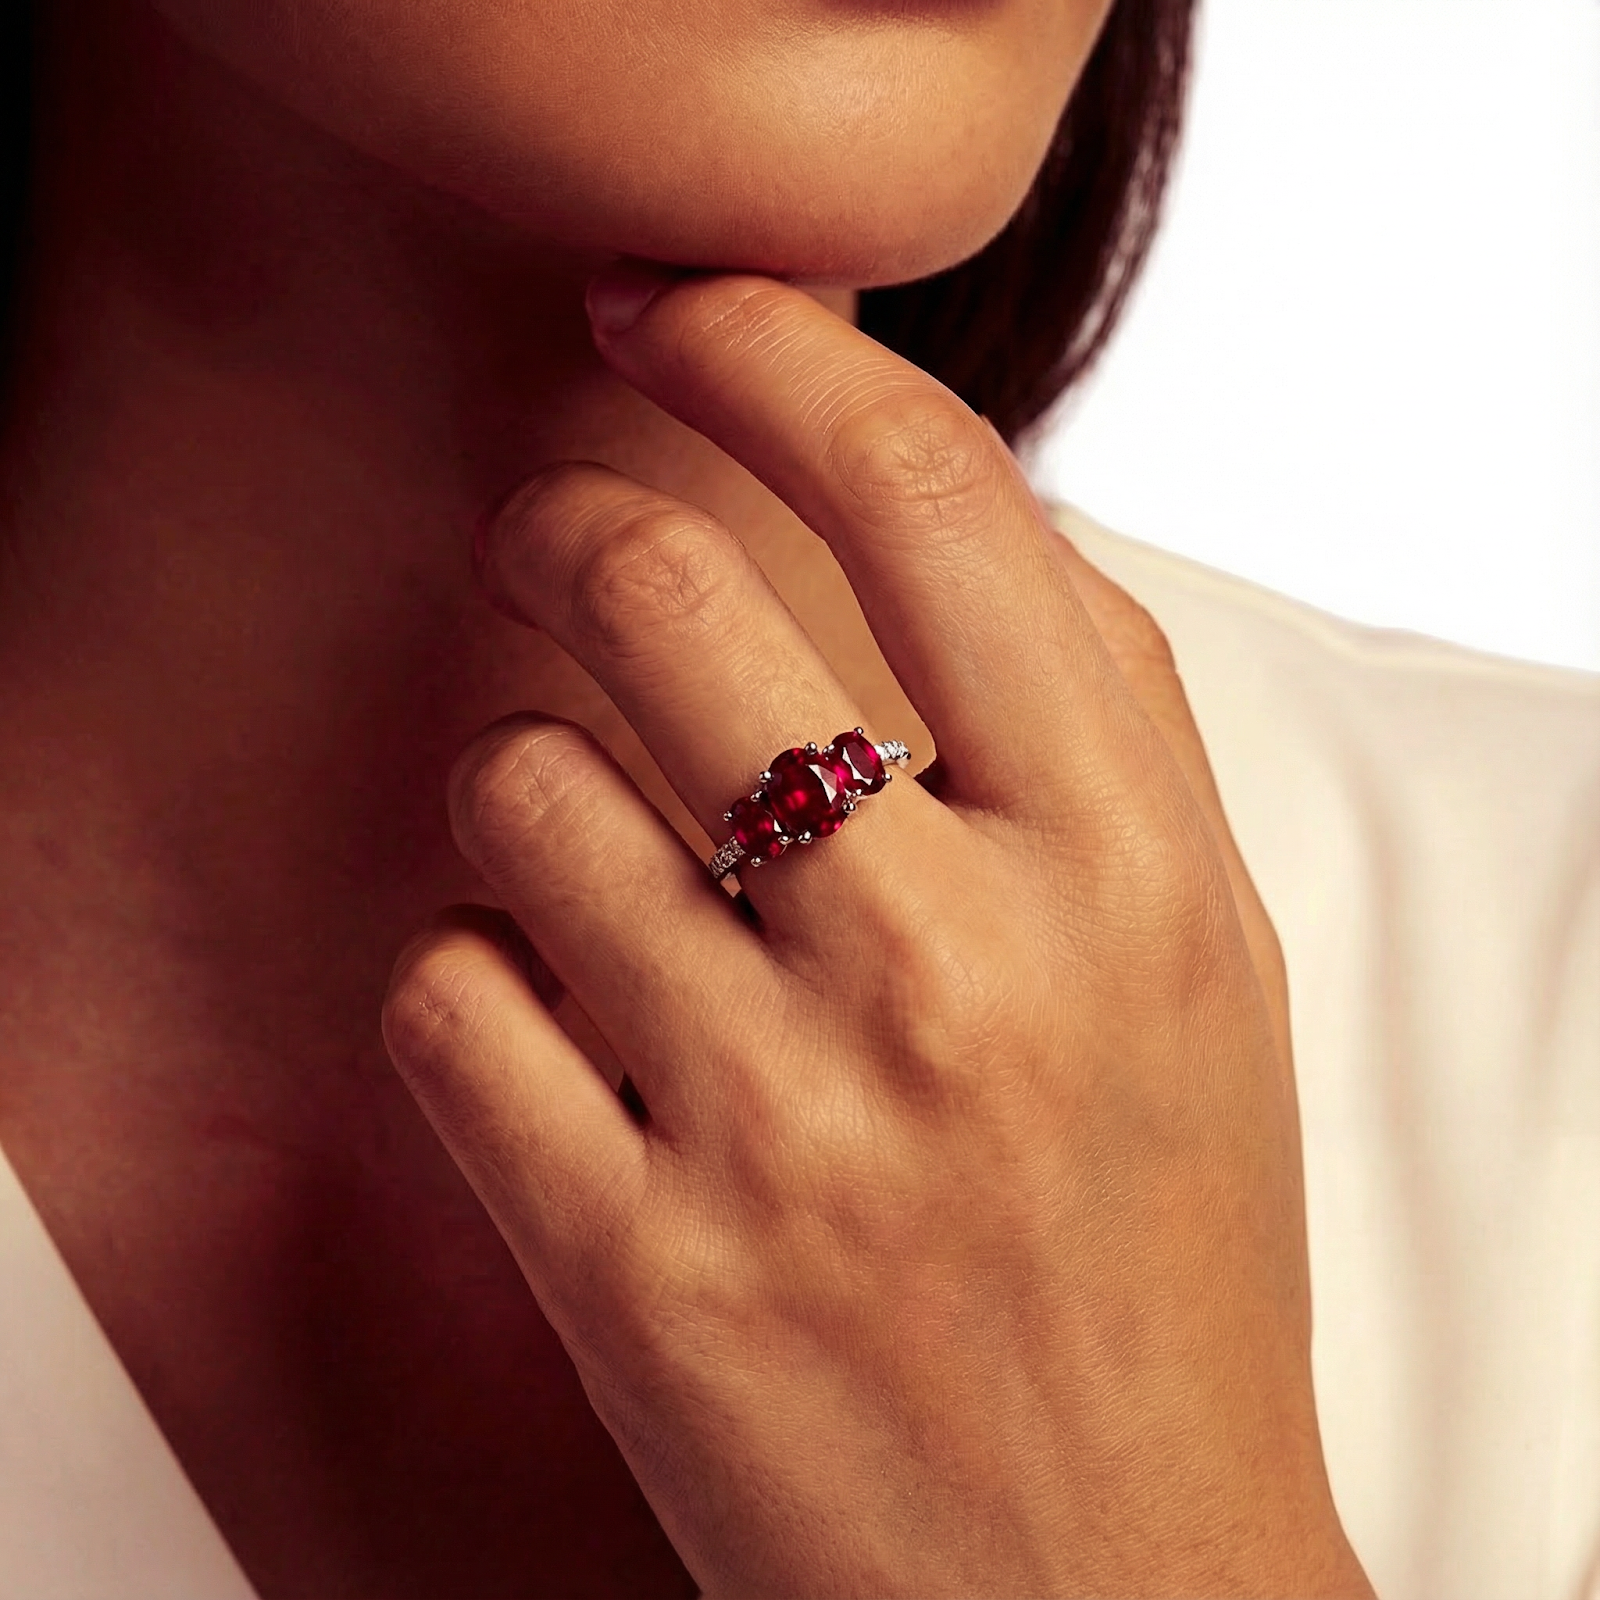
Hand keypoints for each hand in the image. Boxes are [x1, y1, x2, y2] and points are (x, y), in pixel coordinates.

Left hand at [382, 262, 1373, 1598]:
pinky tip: (558, 1036)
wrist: (1121, 1599)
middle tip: (563, 547)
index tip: (673, 303)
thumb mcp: (1196, 968)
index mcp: (1126, 873)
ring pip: (519, 789)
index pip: (932, 496)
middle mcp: (960, 971)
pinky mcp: (643, 1272)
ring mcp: (788, 1125)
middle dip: (575, 534)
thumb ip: (1083, 727)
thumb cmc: (1164, 1260)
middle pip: (666, 593)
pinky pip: (447, 999)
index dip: (773, 343)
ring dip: (527, 791)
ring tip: (601, 862)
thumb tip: (929, 507)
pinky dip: (472, 985)